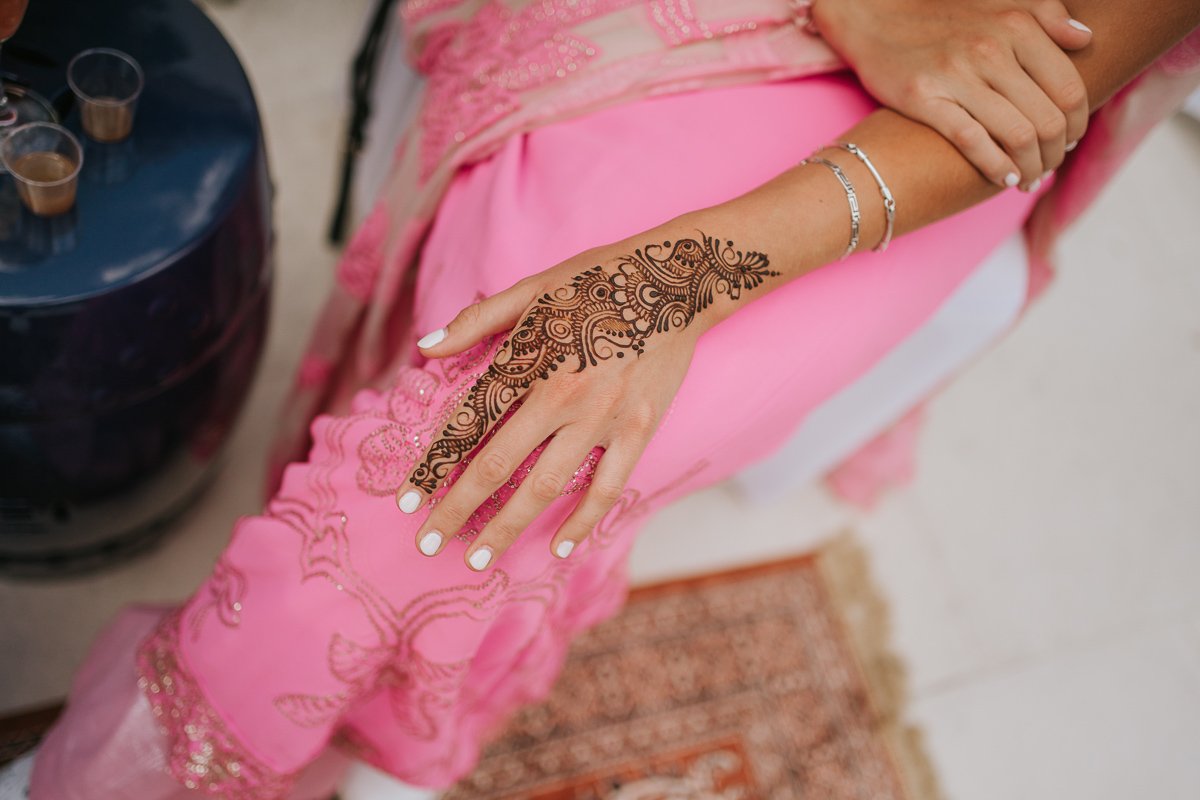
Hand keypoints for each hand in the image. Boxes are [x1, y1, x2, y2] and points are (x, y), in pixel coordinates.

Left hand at [395, 229, 777, 570]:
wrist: (676, 280)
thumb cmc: (596, 279)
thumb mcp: (531, 288)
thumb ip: (476, 321)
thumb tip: (424, 348)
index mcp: (527, 360)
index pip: (466, 424)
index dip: (433, 466)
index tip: (407, 503)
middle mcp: (559, 395)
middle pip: (497, 465)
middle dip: (457, 510)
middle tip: (429, 546)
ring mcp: (602, 417)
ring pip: (546, 485)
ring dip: (508, 527)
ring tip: (480, 560)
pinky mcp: (638, 430)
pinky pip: (607, 487)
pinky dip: (582, 521)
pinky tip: (558, 548)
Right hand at [811, 0, 1092, 189]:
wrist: (875, 15)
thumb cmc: (941, 16)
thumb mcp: (999, 4)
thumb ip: (1047, 15)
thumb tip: (1085, 39)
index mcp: (1017, 26)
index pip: (1069, 89)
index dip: (1078, 124)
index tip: (1070, 140)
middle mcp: (991, 49)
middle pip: (1048, 120)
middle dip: (1056, 154)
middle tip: (1049, 167)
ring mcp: (957, 74)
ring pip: (1017, 135)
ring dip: (1030, 168)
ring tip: (1027, 179)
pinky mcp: (924, 98)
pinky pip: (972, 141)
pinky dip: (995, 166)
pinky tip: (1002, 178)